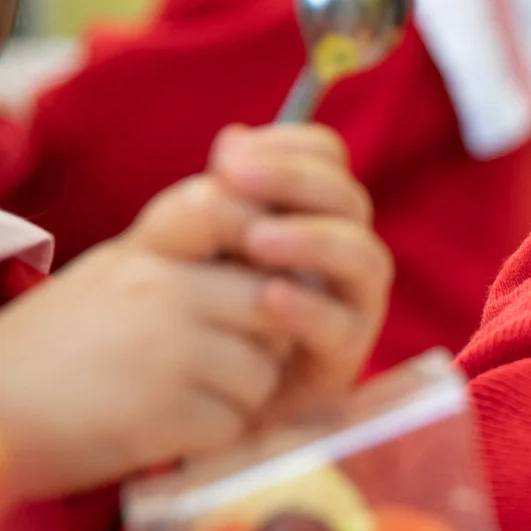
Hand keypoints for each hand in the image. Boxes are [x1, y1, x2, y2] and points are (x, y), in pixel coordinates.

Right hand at [0, 244, 289, 503]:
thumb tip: (271, 261)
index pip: (245, 221)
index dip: (267, 257)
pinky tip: (163, 432)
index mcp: (149, 250)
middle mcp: (163, 290)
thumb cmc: (45, 351)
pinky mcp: (161, 413)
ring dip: (238, 399)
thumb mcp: (110, 277)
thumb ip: (182, 259)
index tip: (257, 291)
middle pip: (275, 310)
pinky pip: (231, 425)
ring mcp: (165, 350)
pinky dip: (208, 438)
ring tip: (182, 402)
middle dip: (264, 344)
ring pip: (261, 373)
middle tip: (222, 367)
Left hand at [186, 124, 392, 415]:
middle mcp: (339, 252)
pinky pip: (342, 327)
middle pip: (349, 201)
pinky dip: (309, 307)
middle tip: (237, 179)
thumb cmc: (180, 306)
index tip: (228, 156)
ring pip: (365, 259)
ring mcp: (350, 305)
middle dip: (297, 182)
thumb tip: (235, 139)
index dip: (290, 150)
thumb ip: (206, 198)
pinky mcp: (341, 360)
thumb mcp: (178, 246)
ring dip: (314, 241)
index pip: (326, 159)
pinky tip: (268, 296)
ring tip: (257, 238)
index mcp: (306, 212)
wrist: (165, 391)